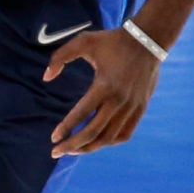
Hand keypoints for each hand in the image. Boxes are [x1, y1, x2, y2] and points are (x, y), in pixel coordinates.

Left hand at [43, 26, 163, 157]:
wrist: (147, 41)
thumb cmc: (112, 41)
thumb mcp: (83, 41)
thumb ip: (60, 57)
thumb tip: (46, 78)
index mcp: (104, 85)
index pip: (81, 114)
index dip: (65, 128)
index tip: (53, 138)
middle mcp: (119, 100)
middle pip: (93, 132)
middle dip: (72, 145)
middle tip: (56, 152)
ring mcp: (132, 107)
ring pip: (109, 137)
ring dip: (89, 147)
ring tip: (73, 150)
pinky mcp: (141, 109)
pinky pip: (125, 134)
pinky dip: (109, 142)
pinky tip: (96, 142)